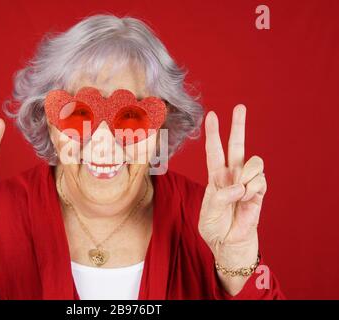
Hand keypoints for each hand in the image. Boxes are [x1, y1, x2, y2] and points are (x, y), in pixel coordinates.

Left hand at [199, 105, 265, 293]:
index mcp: (216, 177)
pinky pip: (260, 180)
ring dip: (247, 175)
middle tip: (240, 106)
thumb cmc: (214, 227)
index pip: (214, 150)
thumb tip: (238, 187)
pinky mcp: (259, 192)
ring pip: (254, 162)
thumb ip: (220, 197)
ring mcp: (247, 182)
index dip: (213, 133)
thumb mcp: (208, 212)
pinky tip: (247, 198)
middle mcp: (232, 175)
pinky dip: (252, 189)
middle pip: (237, 145)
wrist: (228, 244)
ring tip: (240, 192)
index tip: (212, 116)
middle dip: (238, 126)